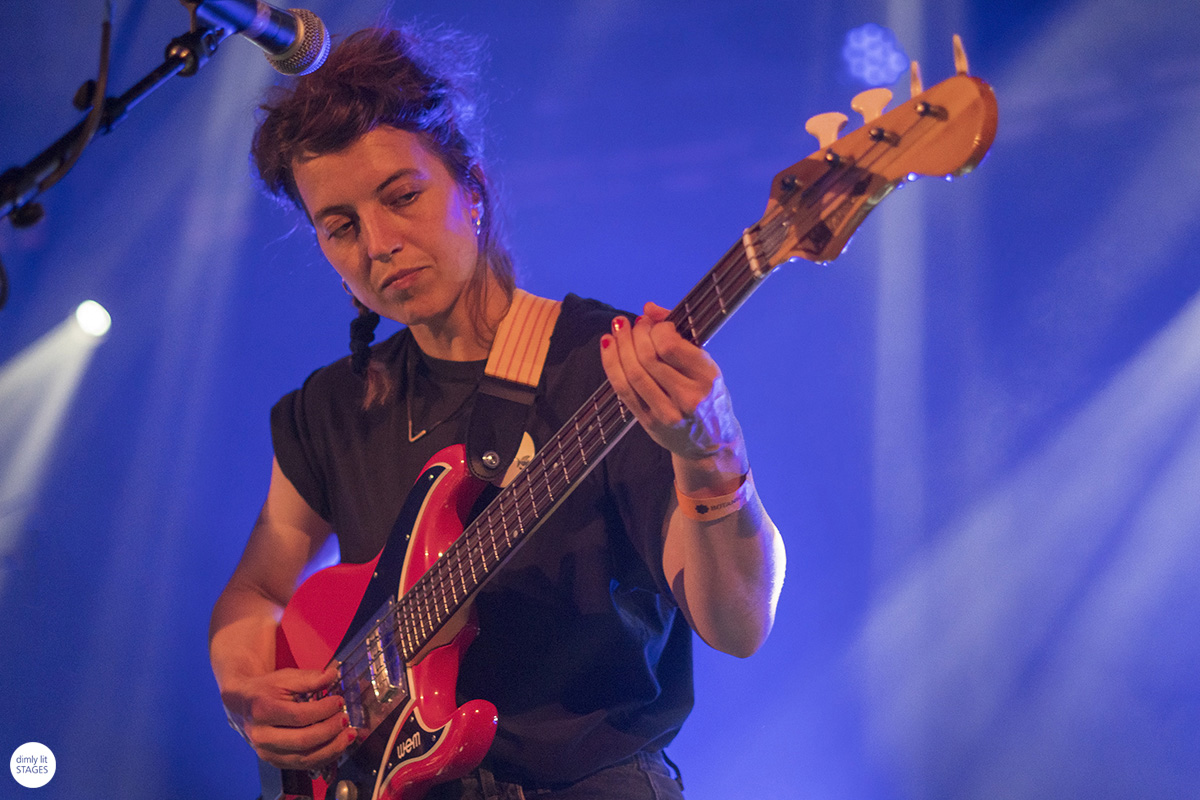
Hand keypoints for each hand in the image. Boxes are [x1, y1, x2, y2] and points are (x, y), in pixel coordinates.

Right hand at [221, 664, 352, 769]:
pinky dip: (324, 758)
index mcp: (263, 711)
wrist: (242, 704)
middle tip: (345, 719)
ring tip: (348, 736)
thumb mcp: (285, 678)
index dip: (323, 710)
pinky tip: (337, 746)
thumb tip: (332, 675)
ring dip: (331, 749)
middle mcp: (262, 736)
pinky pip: (303, 765)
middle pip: (302, 741)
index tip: (339, 701)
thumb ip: (309, 678)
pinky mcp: (275, 762)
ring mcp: (267, 753)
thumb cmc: (266, 689)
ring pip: (304, 758)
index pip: (299, 716)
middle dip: (330, 731)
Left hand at [600, 302, 746, 478]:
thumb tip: (649, 308)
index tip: (652, 323)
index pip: (669, 346)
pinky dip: (611, 365)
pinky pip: (623, 390)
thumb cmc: (708, 396)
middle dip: (634, 334)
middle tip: (631, 323)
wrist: (711, 443)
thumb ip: (680, 335)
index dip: (654, 328)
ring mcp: (667, 412)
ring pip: (632, 373)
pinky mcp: (649, 423)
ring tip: (616, 330)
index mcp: (706, 377)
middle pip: (647, 358)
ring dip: (619, 346)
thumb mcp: (705, 365)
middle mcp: (688, 397)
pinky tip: (608, 347)